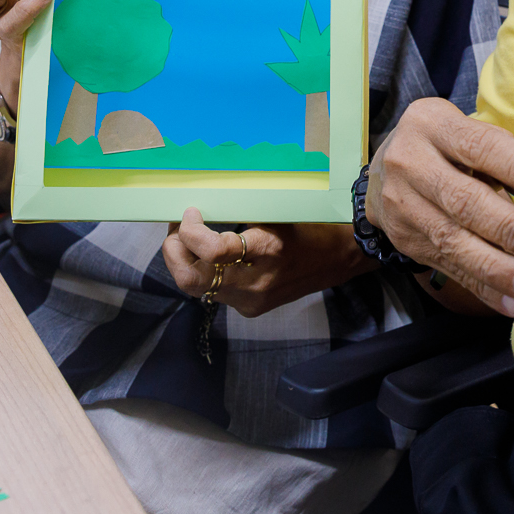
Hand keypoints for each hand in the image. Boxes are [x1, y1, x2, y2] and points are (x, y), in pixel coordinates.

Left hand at [163, 209, 375, 317]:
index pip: (213, 252)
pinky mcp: (250, 309)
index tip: (190, 212)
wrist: (340, 258)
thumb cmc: (310, 225)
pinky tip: (208, 255)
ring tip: (186, 238)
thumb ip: (240, 213)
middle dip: (172, 252)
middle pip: (192, 280)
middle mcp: (256, 283)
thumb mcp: (277, 212)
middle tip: (175, 229)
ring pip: (196, 289)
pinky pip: (213, 292)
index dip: (190, 232)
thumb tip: (200, 204)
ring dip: (184, 261)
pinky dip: (203, 270)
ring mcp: (252, 301)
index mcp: (268, 250)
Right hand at [365, 97, 513, 315]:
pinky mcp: (406, 241)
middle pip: (465, 201)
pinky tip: (511, 300)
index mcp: (432, 124)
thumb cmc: (446, 149)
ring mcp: (403, 205)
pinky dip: (483, 287)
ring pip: (453, 241)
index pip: (482, 147)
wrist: (384, 172)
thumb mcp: (467, 134)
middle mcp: (410, 162)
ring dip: (499, 268)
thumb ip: (504, 159)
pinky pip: (448, 268)